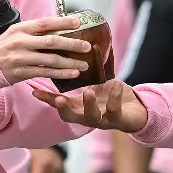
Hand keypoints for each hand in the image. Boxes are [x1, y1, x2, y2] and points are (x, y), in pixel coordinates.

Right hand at [0, 17, 92, 84]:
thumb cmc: (5, 46)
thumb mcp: (16, 32)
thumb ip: (35, 31)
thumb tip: (60, 28)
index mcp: (21, 29)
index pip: (45, 23)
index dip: (62, 22)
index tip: (78, 23)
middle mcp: (22, 42)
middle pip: (51, 42)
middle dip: (72, 44)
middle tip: (87, 47)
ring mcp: (22, 58)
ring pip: (51, 60)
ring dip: (70, 63)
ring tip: (84, 65)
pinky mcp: (23, 72)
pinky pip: (45, 73)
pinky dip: (61, 74)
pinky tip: (72, 74)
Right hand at [33, 79, 148, 132]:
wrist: (136, 109)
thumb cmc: (112, 96)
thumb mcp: (95, 84)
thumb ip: (84, 75)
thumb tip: (73, 52)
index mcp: (80, 107)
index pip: (60, 105)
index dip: (48, 100)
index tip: (35, 92)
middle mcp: (88, 116)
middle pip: (71, 117)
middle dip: (63, 109)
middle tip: (59, 99)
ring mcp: (103, 120)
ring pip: (92, 118)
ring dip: (88, 104)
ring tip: (88, 91)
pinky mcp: (119, 120)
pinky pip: (115, 111)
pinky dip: (114, 97)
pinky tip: (115, 83)